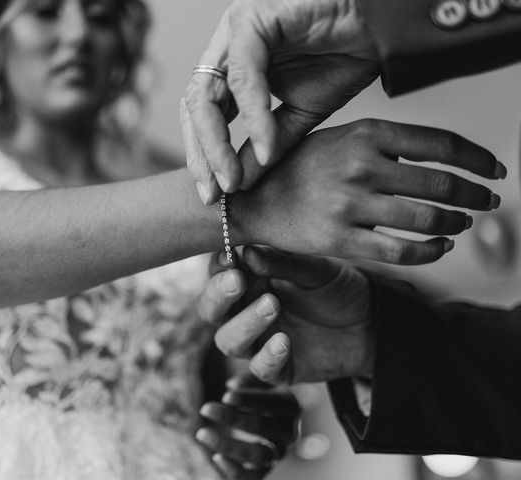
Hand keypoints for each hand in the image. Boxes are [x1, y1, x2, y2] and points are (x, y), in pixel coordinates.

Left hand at [182, 0, 378, 202]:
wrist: (383, 26)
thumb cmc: (343, 58)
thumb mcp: (299, 114)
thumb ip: (267, 145)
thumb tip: (239, 183)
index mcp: (233, 68)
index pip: (204, 117)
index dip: (205, 158)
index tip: (215, 196)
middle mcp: (227, 49)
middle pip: (197, 108)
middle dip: (203, 155)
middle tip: (215, 194)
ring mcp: (236, 31)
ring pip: (208, 93)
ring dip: (218, 142)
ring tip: (233, 179)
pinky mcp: (254, 20)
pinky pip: (244, 75)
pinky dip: (254, 115)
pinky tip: (265, 147)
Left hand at [196, 373, 299, 478]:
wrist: (278, 422)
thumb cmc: (266, 395)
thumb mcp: (263, 382)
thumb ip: (250, 380)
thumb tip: (231, 385)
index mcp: (289, 406)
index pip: (270, 403)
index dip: (248, 400)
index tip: (225, 396)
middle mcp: (288, 432)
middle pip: (262, 427)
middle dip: (232, 418)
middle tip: (205, 408)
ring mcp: (279, 453)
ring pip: (258, 455)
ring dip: (229, 445)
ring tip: (201, 433)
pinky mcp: (267, 468)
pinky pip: (254, 477)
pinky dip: (235, 471)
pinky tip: (216, 458)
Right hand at [198, 247, 374, 383]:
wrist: (374, 322)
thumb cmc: (338, 288)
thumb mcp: (315, 269)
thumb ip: (282, 262)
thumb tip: (246, 251)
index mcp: (249, 282)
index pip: (218, 274)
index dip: (217, 267)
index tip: (228, 256)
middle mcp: (246, 312)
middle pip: (211, 311)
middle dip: (218, 296)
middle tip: (236, 280)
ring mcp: (260, 342)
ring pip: (230, 341)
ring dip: (245, 323)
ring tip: (272, 305)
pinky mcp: (278, 370)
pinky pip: (262, 370)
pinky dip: (269, 356)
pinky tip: (284, 342)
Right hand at [229, 119, 504, 264]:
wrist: (254, 200)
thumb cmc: (299, 168)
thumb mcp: (338, 138)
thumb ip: (382, 143)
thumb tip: (433, 160)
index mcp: (364, 133)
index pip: (439, 143)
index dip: (477, 158)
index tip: (495, 169)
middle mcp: (360, 165)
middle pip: (441, 183)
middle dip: (475, 195)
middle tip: (488, 200)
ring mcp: (349, 204)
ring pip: (426, 218)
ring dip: (456, 223)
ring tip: (462, 224)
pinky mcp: (340, 239)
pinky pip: (401, 251)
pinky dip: (431, 251)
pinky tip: (440, 247)